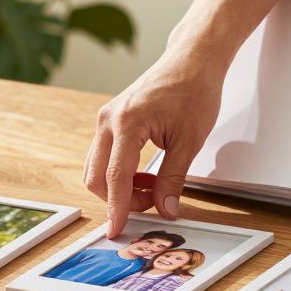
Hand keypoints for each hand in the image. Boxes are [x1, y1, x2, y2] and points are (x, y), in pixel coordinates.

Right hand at [84, 51, 223, 237]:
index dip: (117, 208)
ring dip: (120, 187)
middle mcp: (108, 120)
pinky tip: (145, 174)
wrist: (191, 60)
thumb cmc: (193, 90)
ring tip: (153, 186)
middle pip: (96, 177)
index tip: (116, 230)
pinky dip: (120, 172)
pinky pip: (105, 156)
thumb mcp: (190, 141)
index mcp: (128, 123)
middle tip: (152, 203)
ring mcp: (106, 119)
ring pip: (97, 168)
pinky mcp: (110, 120)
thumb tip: (165, 209)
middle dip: (119, 199)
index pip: (115, 177)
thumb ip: (173, 178)